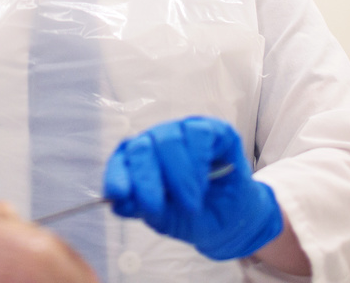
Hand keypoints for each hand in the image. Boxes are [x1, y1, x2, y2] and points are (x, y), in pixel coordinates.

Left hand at [103, 116, 282, 259]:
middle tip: (156, 207)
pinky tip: (205, 180)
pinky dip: (199, 161)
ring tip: (191, 203)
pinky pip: (199, 133)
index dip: (117, 176)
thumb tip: (117, 202)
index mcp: (138, 163)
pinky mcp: (212, 129)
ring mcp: (183, 132)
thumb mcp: (165, 219)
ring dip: (179, 177)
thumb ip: (142, 208)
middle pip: (142, 147)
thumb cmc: (193, 216)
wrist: (232, 220)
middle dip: (147, 180)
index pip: (120, 161)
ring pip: (170, 139)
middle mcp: (157, 142)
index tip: (119, 194)